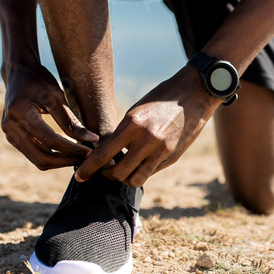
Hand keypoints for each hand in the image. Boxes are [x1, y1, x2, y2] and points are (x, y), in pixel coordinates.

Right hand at [1, 64, 98, 169]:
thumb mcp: (57, 96)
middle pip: (42, 158)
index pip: (50, 140)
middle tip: (87, 157)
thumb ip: (72, 121)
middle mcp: (10, 126)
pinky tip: (68, 152)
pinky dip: (52, 157)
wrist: (18, 74)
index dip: (72, 149)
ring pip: (38, 161)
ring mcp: (8, 134)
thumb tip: (93, 140)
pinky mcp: (12, 138)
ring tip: (80, 155)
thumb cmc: (39, 81)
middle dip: (67, 160)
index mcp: (20, 112)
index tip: (90, 150)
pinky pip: (34, 155)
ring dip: (60, 162)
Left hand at [75, 65, 221, 186]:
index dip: (88, 168)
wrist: (194, 94)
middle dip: (107, 175)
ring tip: (122, 169)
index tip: (79, 176)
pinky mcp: (172, 157)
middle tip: (105, 169)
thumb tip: (108, 154)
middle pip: (118, 173)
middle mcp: (147, 140)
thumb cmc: (160, 99)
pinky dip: (141, 172)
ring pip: (135, 180)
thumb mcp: (137, 111)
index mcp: (132, 124)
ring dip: (125, 178)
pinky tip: (139, 163)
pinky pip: (150, 173)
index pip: (103, 154)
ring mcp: (162, 151)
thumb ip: (123, 134)